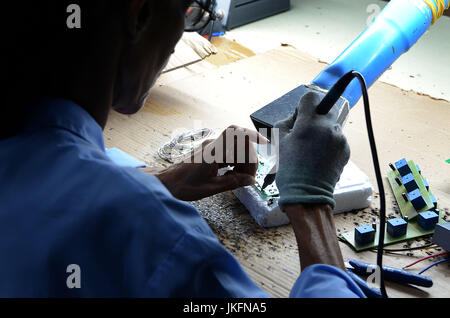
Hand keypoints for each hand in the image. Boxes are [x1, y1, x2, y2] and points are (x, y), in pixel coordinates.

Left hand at [153, 125, 267, 200]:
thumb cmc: (184, 186)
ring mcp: (211, 147)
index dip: (252, 134)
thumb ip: (233, 182)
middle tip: (249, 177)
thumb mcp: (211, 188)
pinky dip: (235, 162)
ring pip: (235, 149)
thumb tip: (251, 180)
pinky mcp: (209, 152)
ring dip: (242, 161)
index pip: (235, 133)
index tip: (265, 143)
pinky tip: (232, 175)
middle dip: (249, 159)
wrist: (165, 183)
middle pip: (240, 144)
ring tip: (240, 179)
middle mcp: (213, 145)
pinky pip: (228, 153)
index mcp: (213, 152)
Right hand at [274, 92, 349, 208]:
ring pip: (331, 125)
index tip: (299, 117)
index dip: (303, 105)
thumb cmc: (289, 168)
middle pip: (325, 108)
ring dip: (322, 131)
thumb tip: (297, 116)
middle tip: (305, 132)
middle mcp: (328, 127)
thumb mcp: (279, 141)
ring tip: (311, 150)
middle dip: (315, 116)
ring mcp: (340, 139)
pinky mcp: (346, 150)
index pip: (311, 97)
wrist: (307, 194)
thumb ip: (287, 122)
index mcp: (310, 123)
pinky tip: (319, 158)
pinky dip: (328, 144)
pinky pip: (336, 139)